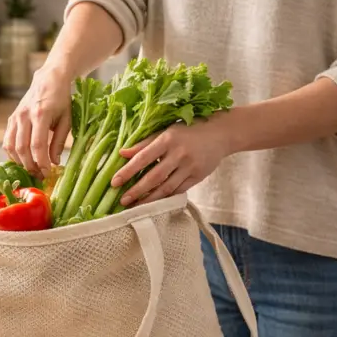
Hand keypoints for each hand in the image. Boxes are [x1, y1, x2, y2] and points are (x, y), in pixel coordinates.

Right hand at [2, 65, 71, 175]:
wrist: (49, 79)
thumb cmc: (61, 99)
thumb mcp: (66, 119)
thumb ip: (58, 141)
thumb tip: (54, 162)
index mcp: (41, 114)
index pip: (37, 144)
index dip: (41, 162)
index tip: (47, 173)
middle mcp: (24, 115)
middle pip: (22, 148)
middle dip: (30, 166)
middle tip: (40, 176)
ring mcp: (15, 117)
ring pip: (12, 146)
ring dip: (20, 162)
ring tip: (32, 170)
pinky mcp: (11, 119)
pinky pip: (7, 141)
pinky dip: (13, 154)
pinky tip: (22, 160)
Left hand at [112, 119, 230, 206]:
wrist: (221, 133)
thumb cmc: (188, 130)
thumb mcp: (165, 131)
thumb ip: (144, 144)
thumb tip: (121, 154)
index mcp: (167, 139)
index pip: (143, 158)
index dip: (128, 171)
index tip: (114, 182)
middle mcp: (179, 154)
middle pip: (154, 177)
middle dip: (137, 190)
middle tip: (122, 201)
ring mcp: (190, 166)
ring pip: (167, 187)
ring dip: (150, 199)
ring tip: (135, 207)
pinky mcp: (199, 176)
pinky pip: (179, 190)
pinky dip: (165, 198)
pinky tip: (154, 203)